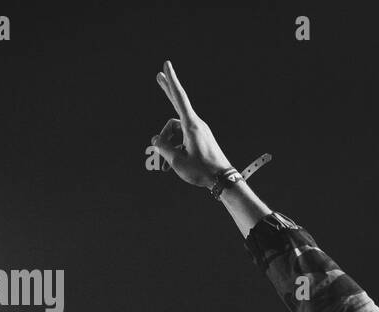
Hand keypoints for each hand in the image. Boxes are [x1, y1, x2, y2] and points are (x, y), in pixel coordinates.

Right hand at [151, 60, 232, 187]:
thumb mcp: (177, 161)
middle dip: (167, 92)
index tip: (166, 65)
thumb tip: (156, 139)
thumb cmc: (202, 171)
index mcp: (191, 125)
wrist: (222, 180)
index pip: (179, 97)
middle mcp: (195, 124)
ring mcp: (198, 132)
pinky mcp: (199, 140)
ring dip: (166, 146)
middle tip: (158, 76)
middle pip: (177, 106)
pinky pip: (181, 139)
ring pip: (175, 131)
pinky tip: (168, 166)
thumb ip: (163, 147)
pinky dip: (174, 149)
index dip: (171, 81)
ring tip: (162, 166)